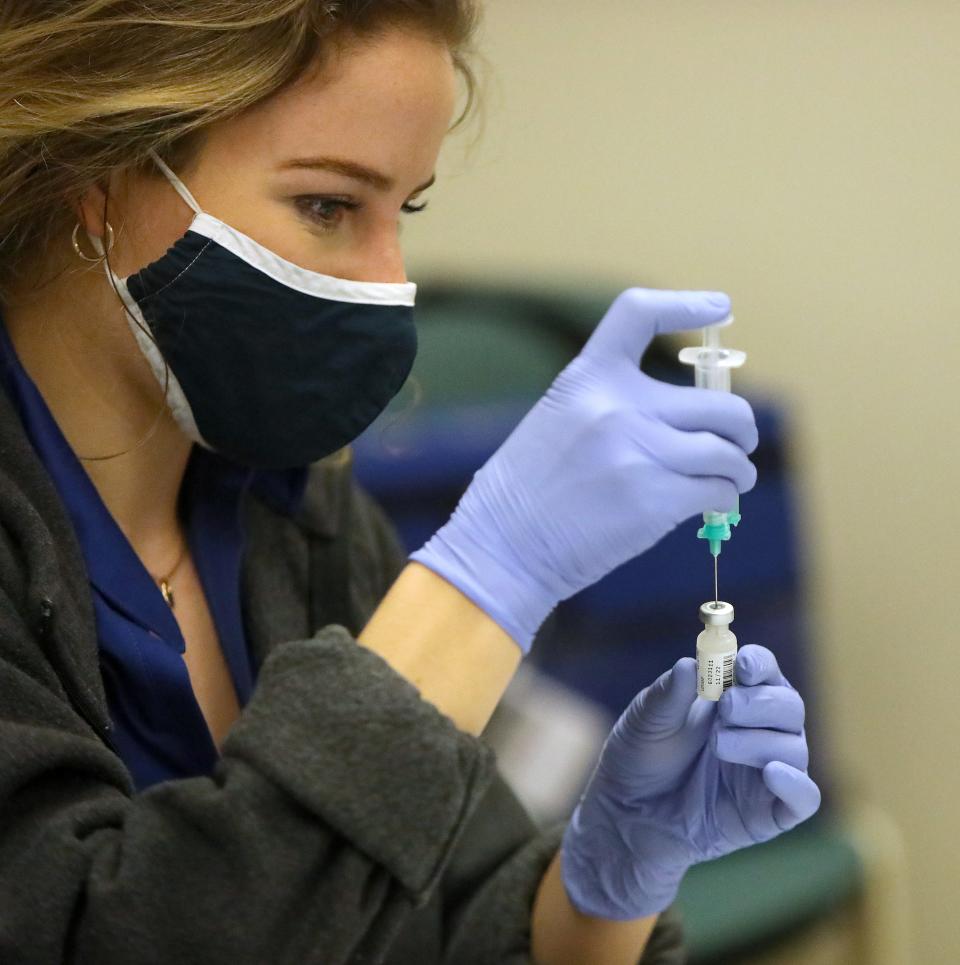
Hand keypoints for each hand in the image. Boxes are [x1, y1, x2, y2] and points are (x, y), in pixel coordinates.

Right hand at [411, 288, 757, 652]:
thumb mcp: (558, 421)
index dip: (686, 305)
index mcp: (586, 378)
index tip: (720, 309)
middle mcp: (618, 407)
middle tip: (740, 442)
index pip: (638, 314)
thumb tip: (684, 417)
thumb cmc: (527, 489)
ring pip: (726, 452)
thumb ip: (614, 407)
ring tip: (731, 480)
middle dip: (740, 427)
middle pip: (718, 404)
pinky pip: (716, 490)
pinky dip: (722, 498)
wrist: (503, 545)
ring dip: (736, 469)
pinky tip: (711, 505)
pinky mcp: (654, 501)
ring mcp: (639, 454)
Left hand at [560, 645, 820, 919]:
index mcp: (733, 698)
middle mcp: (759, 731)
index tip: (743, 664)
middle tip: (724, 708)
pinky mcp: (770, 813)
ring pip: (794, 746)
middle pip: (788, 705)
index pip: (763, 672)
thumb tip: (689, 664)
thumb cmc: (640, 756)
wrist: (627, 814)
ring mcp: (767, 772)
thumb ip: (669, 693)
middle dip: (759, 702)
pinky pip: (806, 797)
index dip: (759, 664)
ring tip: (718, 745)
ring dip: (759, 740)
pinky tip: (771, 773)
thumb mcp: (646, 719)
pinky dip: (795, 784)